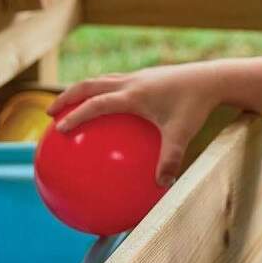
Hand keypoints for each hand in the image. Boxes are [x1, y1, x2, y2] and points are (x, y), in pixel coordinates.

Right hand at [46, 63, 219, 187]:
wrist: (211, 78)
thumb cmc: (196, 105)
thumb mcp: (183, 134)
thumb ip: (170, 159)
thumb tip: (162, 186)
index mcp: (133, 94)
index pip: (96, 103)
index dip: (75, 115)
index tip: (58, 128)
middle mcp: (130, 82)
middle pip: (89, 85)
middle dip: (66, 97)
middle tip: (50, 113)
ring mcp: (137, 76)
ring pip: (100, 80)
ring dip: (82, 90)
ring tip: (70, 105)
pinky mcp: (144, 76)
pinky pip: (116, 82)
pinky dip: (103, 92)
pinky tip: (107, 108)